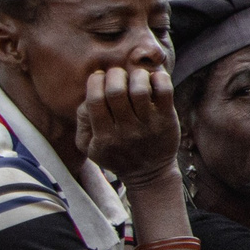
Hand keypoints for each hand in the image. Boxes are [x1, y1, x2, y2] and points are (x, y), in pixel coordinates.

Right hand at [79, 62, 179, 184]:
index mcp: (103, 137)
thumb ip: (82, 122)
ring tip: (135, 78)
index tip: (99, 78)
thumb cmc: (115, 154)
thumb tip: (88, 96)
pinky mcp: (167, 120)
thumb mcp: (89, 147)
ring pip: (140, 89)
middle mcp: (126, 131)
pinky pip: (165, 92)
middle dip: (114, 75)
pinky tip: (153, 79)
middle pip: (116, 91)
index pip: (95, 101)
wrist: (149, 174)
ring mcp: (148, 125)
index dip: (95, 82)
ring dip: (136, 76)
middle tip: (117, 75)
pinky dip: (159, 78)